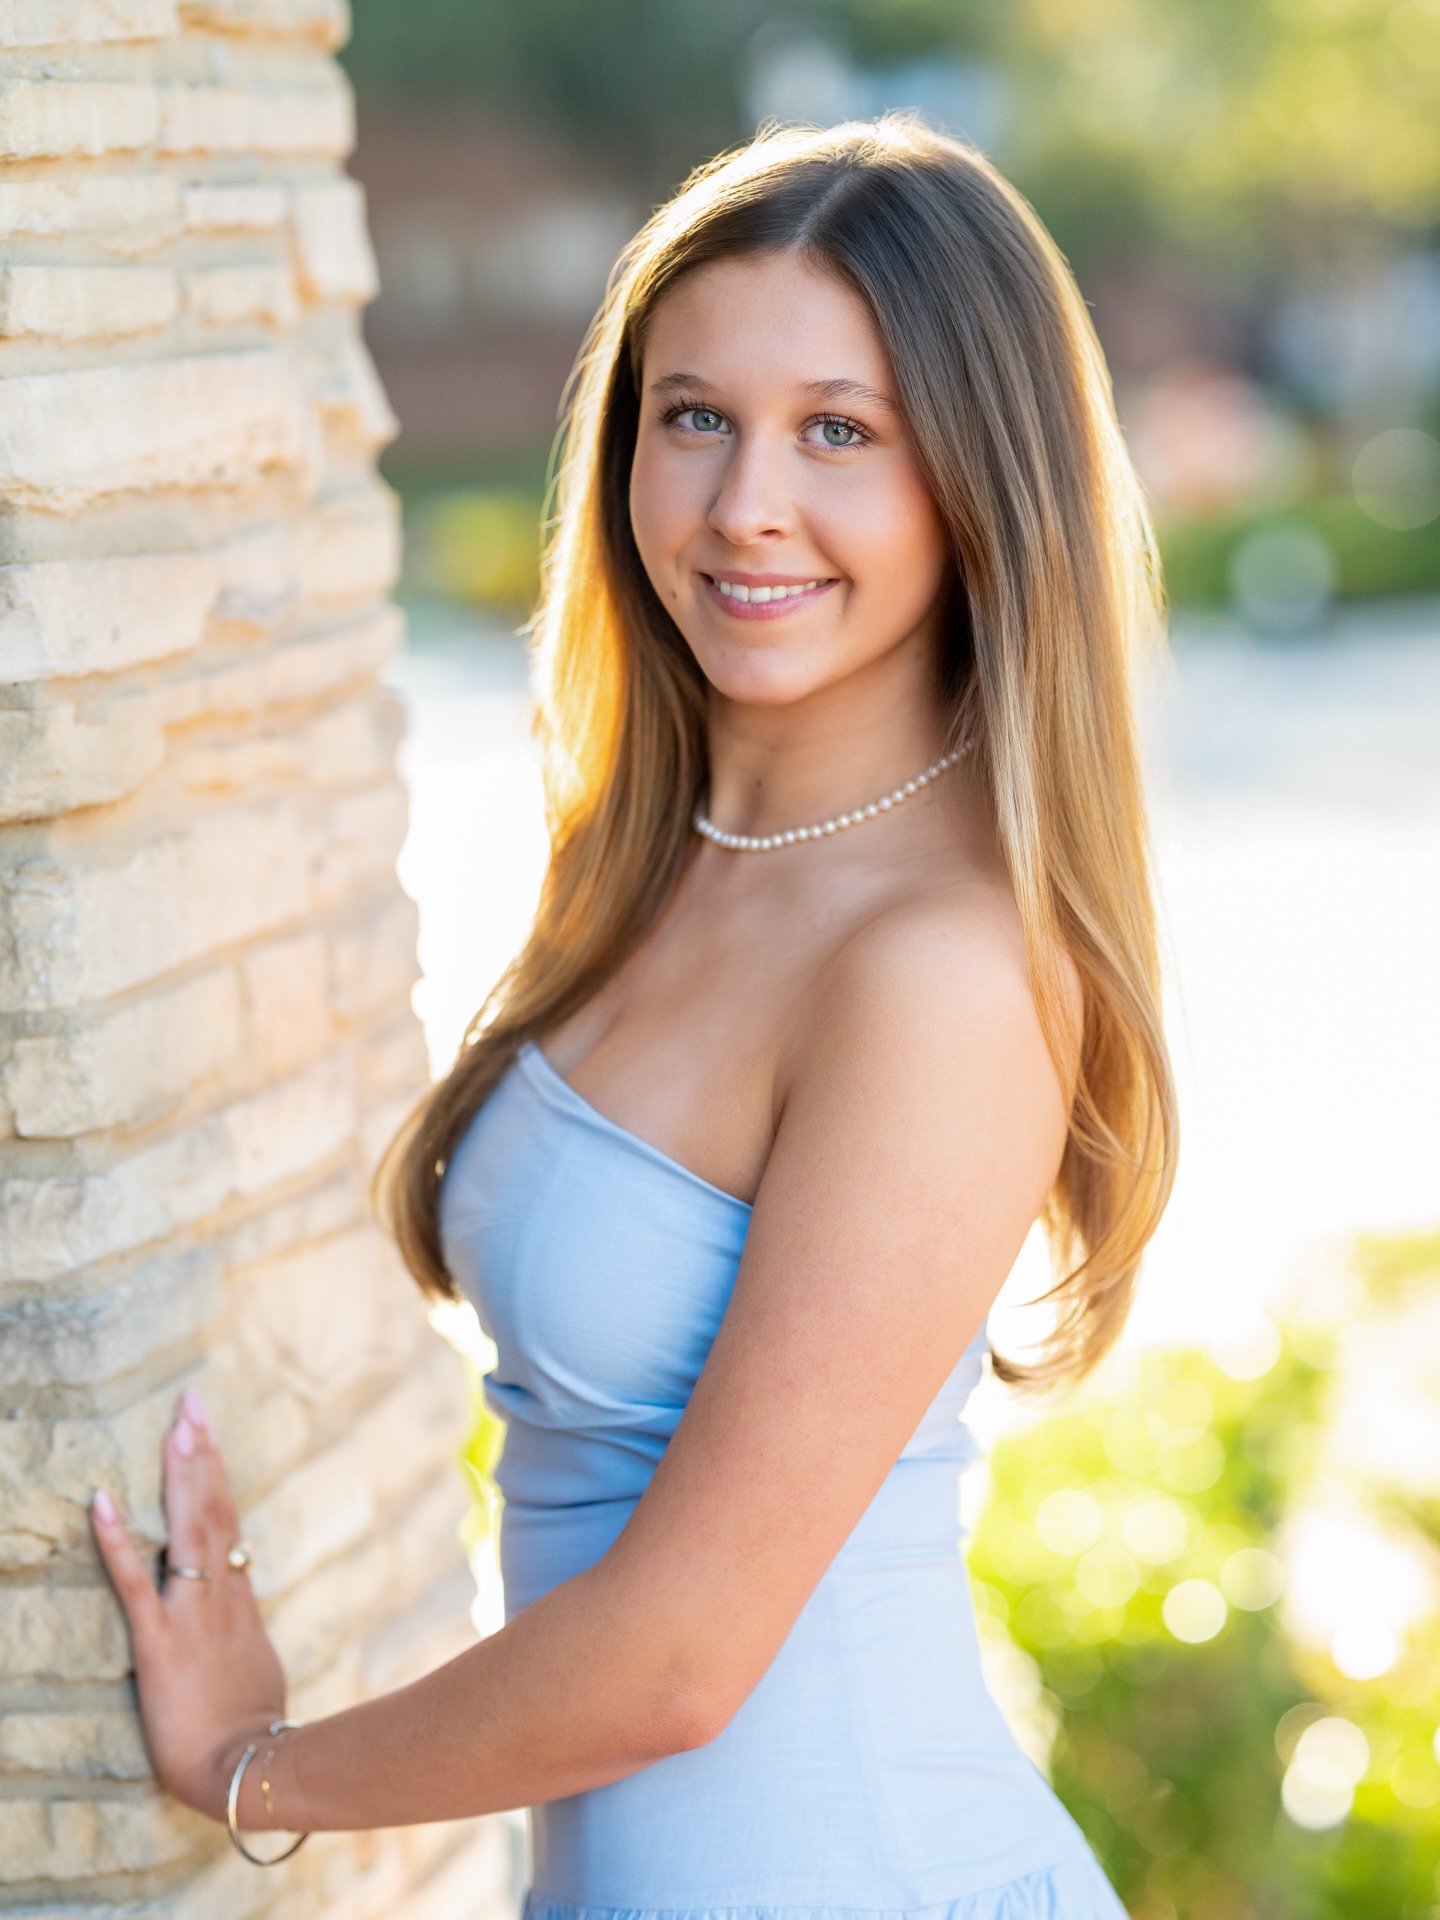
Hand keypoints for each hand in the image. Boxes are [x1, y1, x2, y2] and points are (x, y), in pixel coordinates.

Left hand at [92, 1387, 287, 1822]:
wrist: (248, 1767)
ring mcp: (191, 1615)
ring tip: (173, 1427)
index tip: (206, 1427)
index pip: (227, 1520)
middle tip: (191, 1402)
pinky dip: (116, 1540)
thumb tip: (241, 1610)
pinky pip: (134, 1583)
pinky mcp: (160, 1642)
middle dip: (200, 1452)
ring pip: (186, 1529)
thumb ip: (246, 1629)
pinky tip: (100, 1502)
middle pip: (211, 1509)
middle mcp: (219, 1594)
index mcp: (240, 1599)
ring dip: (178, 1475)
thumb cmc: (255, 1727)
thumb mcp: (260, 1665)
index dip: (215, 1472)